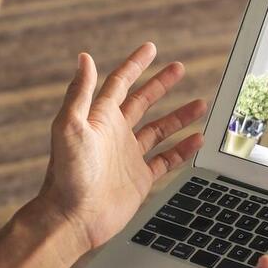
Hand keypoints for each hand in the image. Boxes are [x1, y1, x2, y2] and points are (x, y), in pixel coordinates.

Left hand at [35, 42, 206, 253]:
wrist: (73, 217)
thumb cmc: (67, 174)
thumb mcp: (70, 127)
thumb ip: (80, 92)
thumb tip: (84, 58)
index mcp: (100, 118)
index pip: (120, 83)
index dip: (135, 65)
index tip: (151, 49)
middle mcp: (115, 134)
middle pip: (142, 101)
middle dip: (161, 84)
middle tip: (179, 68)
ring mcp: (129, 156)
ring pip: (159, 129)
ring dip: (179, 116)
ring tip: (200, 103)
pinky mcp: (139, 178)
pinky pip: (166, 159)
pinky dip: (183, 149)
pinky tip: (197, 139)